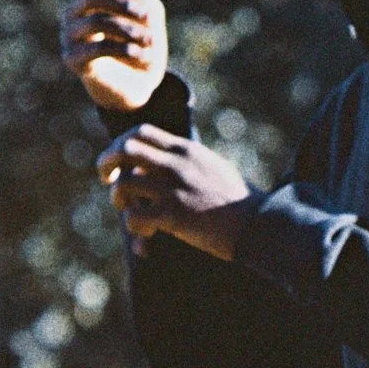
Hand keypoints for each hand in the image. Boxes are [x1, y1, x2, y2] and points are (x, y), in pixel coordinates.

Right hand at [60, 0, 165, 112]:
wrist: (140, 86)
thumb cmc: (143, 44)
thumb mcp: (149, 14)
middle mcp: (74, 15)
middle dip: (123, 3)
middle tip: (148, 15)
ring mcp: (69, 37)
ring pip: (95, 22)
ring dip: (129, 29)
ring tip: (149, 41)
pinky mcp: (72, 59)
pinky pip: (96, 48)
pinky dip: (124, 49)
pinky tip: (140, 55)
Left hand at [99, 123, 256, 259]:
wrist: (261, 225)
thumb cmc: (240, 202)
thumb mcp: (214, 168)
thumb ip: (189, 162)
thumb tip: (167, 162)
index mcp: (187, 150)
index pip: (142, 131)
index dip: (122, 143)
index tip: (120, 160)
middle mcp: (177, 163)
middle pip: (125, 148)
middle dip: (108, 162)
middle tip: (107, 178)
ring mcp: (175, 189)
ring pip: (124, 184)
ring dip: (119, 198)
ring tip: (127, 210)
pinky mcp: (174, 216)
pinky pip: (134, 218)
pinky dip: (134, 227)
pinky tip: (147, 236)